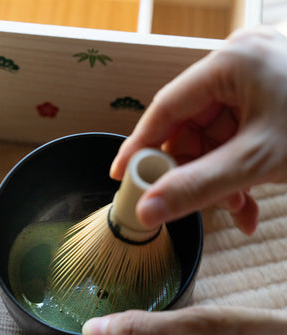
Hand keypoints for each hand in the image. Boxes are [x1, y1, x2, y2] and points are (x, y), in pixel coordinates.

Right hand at [110, 27, 286, 234]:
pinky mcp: (273, 101)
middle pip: (192, 127)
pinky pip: (241, 139)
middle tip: (194, 205)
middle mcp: (240, 67)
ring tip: (239, 210)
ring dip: (221, 181)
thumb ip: (197, 188)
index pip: (166, 108)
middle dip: (194, 173)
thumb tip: (148, 211)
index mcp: (231, 64)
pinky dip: (241, 173)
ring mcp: (259, 83)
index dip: (140, 145)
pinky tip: (250, 203)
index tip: (122, 177)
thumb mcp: (257, 161)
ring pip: (217, 139)